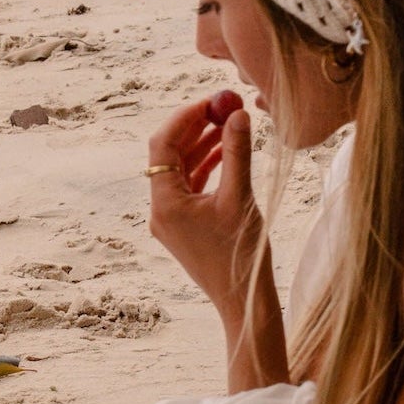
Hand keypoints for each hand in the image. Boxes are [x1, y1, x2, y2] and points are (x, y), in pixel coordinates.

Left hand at [147, 92, 290, 389]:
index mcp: (165, 204)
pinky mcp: (185, 227)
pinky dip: (206, 167)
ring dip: (202, 146)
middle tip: (220, 106)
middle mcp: (161, 211)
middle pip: (168, 156)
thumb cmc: (240, 255)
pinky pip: (190, 187)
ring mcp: (171, 220)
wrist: (242, 302)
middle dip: (194, 128)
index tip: (210, 101)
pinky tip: (227, 152)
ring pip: (180, 171)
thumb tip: (237, 114)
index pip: (163, 146)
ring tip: (229, 125)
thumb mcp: (240, 198)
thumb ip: (237, 153)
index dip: (185, 118)